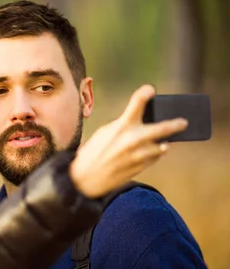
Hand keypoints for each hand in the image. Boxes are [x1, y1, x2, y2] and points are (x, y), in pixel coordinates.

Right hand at [70, 85, 187, 197]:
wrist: (85, 178)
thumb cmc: (93, 153)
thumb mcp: (105, 133)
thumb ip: (124, 125)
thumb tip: (144, 122)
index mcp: (121, 126)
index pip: (138, 102)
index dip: (145, 92)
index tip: (150, 90)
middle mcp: (133, 139)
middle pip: (163, 128)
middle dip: (175, 124)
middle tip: (183, 123)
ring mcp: (138, 155)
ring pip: (162, 146)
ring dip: (163, 143)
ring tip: (162, 142)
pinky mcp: (140, 167)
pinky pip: (155, 158)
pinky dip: (155, 153)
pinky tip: (150, 152)